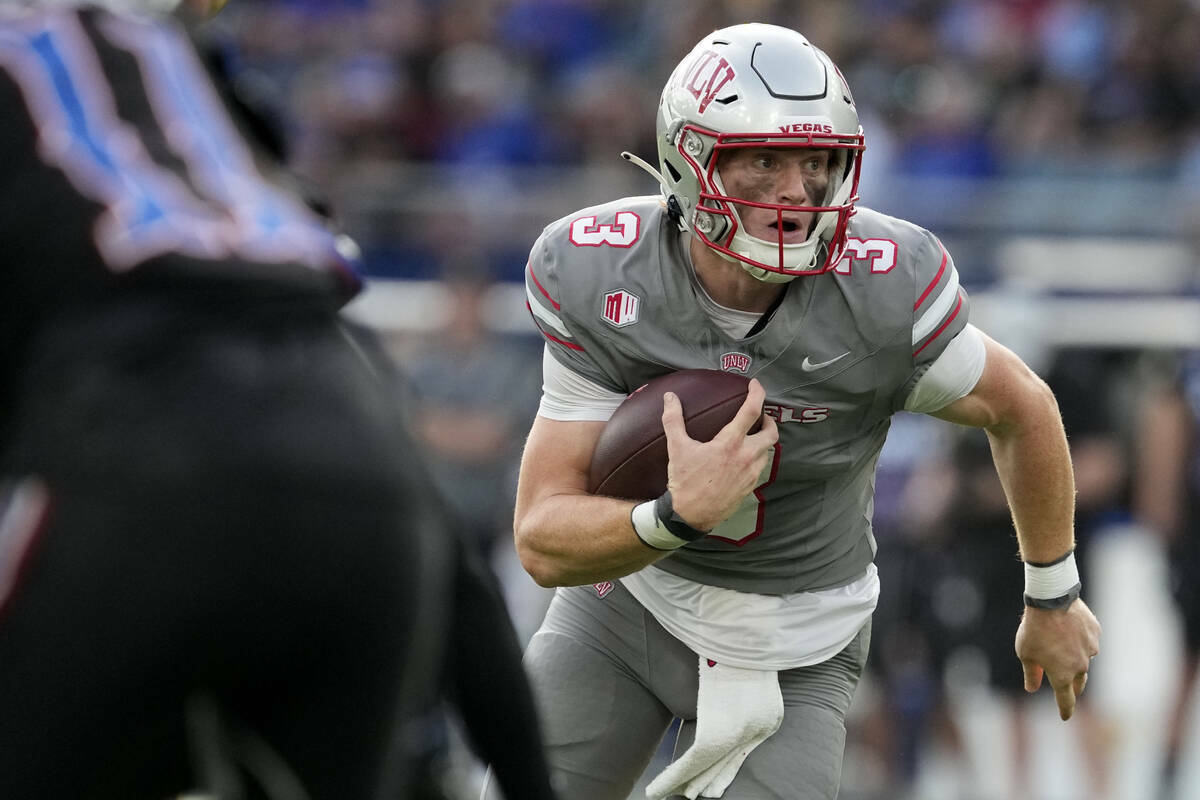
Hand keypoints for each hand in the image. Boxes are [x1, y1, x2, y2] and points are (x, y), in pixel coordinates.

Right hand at [660, 378, 778, 531]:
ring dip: (763, 441)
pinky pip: (759, 468)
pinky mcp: (749, 488)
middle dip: (769, 420)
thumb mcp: (676, 448)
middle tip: (760, 416)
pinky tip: (743, 460)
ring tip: (751, 438)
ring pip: (767, 452)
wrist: (690, 515)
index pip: (751, 411)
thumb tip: (669, 398)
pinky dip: (756, 458)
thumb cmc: (684, 481)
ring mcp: (750, 474)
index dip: (757, 394)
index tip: (755, 385)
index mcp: (730, 443)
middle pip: (771, 432)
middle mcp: (746, 457)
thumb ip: (673, 419)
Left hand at [1014, 597, 1100, 719]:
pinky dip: (1080, 640)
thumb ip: (1031, 673)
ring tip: (1062, 646)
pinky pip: (1088, 641)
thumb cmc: (1034, 629)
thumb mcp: (1025, 653)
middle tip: (1069, 689)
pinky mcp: (1095, 634)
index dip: (1065, 709)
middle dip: (1073, 687)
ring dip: (1075, 658)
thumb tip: (1031, 688)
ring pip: (1084, 659)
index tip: (1065, 716)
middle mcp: (1080, 666)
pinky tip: (1070, 630)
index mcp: (1062, 675)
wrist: (1052, 600)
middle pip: (1078, 682)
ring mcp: (1090, 649)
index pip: (1065, 699)